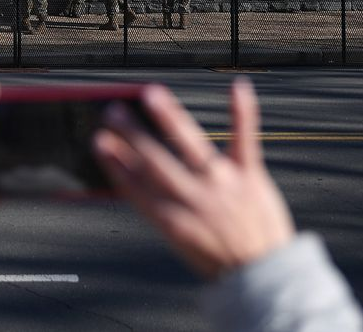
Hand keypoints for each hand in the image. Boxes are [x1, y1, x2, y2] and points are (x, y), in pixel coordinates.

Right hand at [94, 79, 294, 280]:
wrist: (263, 274)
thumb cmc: (217, 257)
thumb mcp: (178, 240)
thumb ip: (156, 204)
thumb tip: (131, 172)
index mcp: (171, 220)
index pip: (135, 186)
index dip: (114, 162)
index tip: (98, 141)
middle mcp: (194, 199)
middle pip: (155, 161)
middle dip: (131, 135)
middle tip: (112, 112)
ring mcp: (222, 184)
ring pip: (191, 144)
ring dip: (168, 117)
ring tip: (150, 94)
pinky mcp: (250, 176)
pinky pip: (245, 139)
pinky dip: (242, 112)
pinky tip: (237, 87)